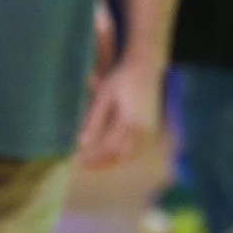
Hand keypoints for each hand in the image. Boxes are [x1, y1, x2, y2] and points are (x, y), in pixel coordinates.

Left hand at [75, 54, 161, 169]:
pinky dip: (125, 154)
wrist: (146, 67)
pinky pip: (138, 148)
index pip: (109, 149)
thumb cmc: (122, 79)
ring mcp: (150, 129)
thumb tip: (81, 144)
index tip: (80, 161)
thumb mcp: (103, 97)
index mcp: (130, 122)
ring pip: (131, 154)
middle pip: (121, 156)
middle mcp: (142, 129)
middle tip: (85, 164)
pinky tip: (112, 153)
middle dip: (103, 163)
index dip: (94, 158)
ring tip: (96, 161)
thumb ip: (93, 121)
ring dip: (114, 160)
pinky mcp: (152, 127)